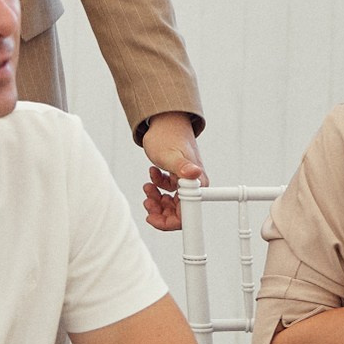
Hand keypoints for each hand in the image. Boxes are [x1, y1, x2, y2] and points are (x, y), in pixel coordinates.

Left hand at [140, 112, 205, 232]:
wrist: (164, 122)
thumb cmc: (169, 135)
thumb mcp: (171, 154)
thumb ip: (182, 167)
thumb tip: (195, 173)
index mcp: (197, 182)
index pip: (188, 214)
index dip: (171, 221)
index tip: (154, 219)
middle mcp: (194, 184)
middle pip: (180, 213)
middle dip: (161, 211)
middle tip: (147, 203)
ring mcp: (185, 182)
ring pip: (172, 204)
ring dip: (157, 200)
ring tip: (147, 188)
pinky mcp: (177, 178)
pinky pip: (168, 193)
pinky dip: (157, 188)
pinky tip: (152, 176)